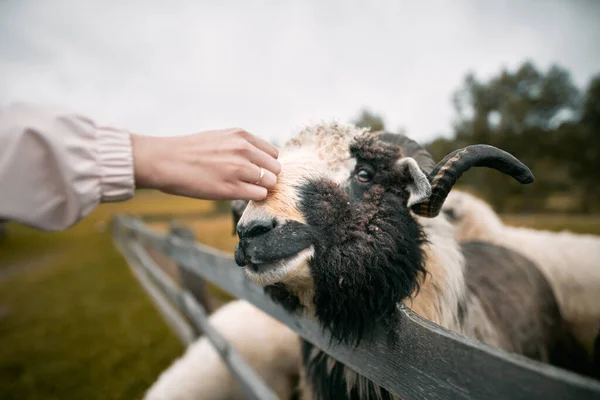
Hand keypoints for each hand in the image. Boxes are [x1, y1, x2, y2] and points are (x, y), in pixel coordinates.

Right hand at [131, 128, 280, 200]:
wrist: (164, 160)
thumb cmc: (188, 151)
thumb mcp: (219, 138)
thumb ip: (240, 146)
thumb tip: (256, 160)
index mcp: (241, 136)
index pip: (273, 153)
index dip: (266, 165)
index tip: (256, 171)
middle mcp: (243, 150)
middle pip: (275, 168)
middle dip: (266, 177)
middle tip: (251, 183)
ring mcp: (239, 169)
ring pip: (270, 182)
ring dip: (260, 188)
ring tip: (243, 189)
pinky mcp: (231, 188)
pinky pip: (259, 195)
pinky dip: (253, 197)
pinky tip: (239, 194)